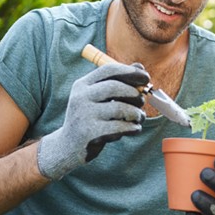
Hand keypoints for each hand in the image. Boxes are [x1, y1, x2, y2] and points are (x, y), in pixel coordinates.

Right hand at [37, 63, 149, 179]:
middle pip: (114, 87)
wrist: (68, 147)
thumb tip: (140, 67)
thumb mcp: (99, 98)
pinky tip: (134, 129)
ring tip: (139, 117)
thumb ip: (118, 82)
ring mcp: (84, 115)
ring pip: (119, 108)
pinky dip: (132, 127)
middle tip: (142, 101)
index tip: (146, 78)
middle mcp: (80, 97)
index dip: (130, 71)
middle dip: (134, 93)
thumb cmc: (90, 118)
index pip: (108, 70)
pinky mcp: (90, 133)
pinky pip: (119, 127)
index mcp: (82, 85)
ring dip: (135, 113)